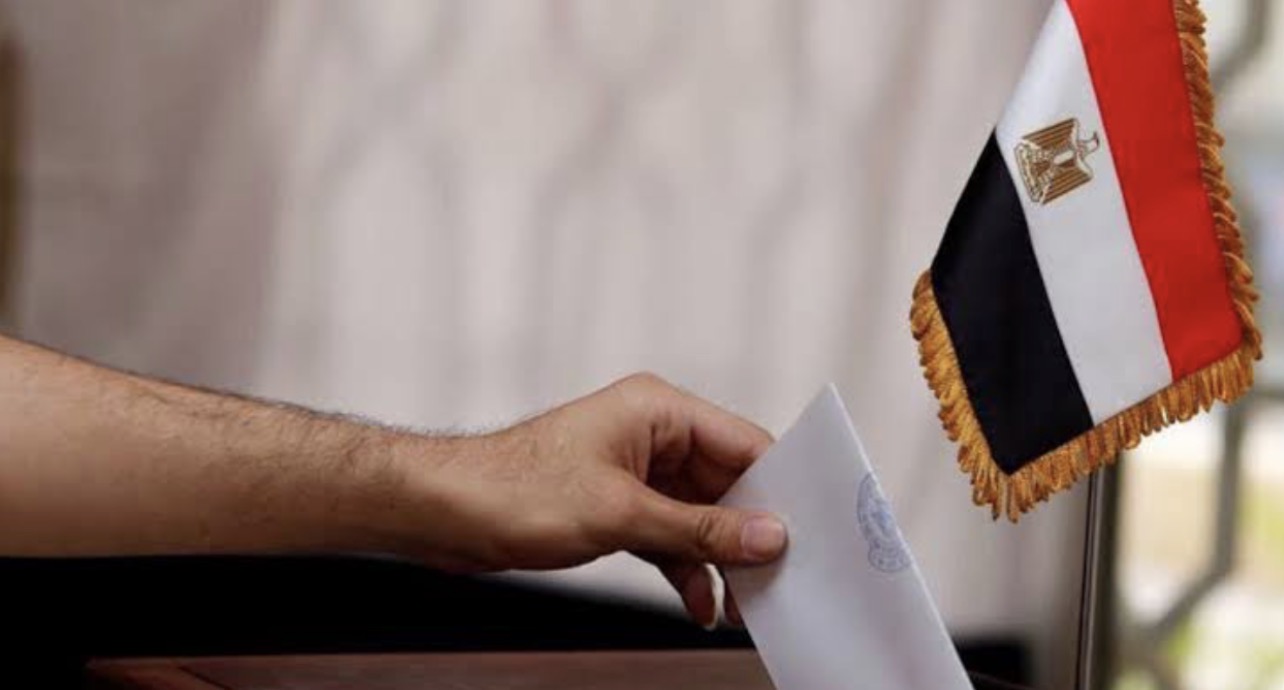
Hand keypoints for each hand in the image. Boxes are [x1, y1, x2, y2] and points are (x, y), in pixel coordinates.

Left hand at [393, 373, 786, 626]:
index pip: (744, 443)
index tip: (812, 531)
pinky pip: (671, 535)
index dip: (781, 487)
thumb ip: (701, 528)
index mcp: (659, 410)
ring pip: (700, 515)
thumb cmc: (516, 490)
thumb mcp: (622, 514)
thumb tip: (770, 535)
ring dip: (718, 559)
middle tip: (778, 580)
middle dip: (749, 534)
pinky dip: (686, 567)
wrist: (444, 511)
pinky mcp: (617, 504)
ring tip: (741, 604)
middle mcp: (652, 434)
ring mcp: (635, 471)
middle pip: (727, 483)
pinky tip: (699, 603)